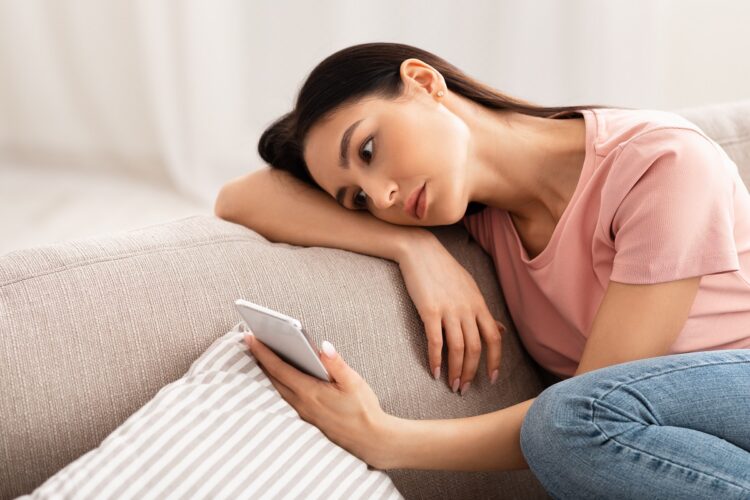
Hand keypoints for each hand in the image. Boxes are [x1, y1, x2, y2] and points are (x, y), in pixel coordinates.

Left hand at [243, 332, 394, 468]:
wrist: (371, 440)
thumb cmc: (364, 410)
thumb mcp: (354, 382)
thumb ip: (336, 363)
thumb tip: (323, 345)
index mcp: (310, 392)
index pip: (279, 368)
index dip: (263, 352)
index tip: (250, 336)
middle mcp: (302, 403)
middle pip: (273, 378)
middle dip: (260, 358)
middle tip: (250, 340)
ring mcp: (303, 413)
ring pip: (278, 388)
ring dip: (267, 372)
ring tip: (261, 355)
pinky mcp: (308, 418)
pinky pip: (285, 397)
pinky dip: (278, 384)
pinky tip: (280, 377)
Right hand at [397, 234, 505, 393]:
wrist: (421, 251)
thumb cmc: (444, 270)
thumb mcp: (471, 289)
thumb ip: (484, 313)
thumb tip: (502, 331)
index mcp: (479, 304)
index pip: (494, 339)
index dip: (494, 361)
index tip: (491, 379)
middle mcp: (467, 309)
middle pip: (475, 348)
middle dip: (471, 372)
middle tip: (464, 388)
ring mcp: (449, 310)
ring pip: (457, 348)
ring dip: (455, 371)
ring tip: (451, 385)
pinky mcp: (429, 311)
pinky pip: (435, 341)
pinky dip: (435, 359)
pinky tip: (434, 372)